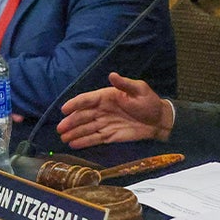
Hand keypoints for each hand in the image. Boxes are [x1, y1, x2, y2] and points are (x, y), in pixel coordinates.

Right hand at [57, 72, 172, 148]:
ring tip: (63, 138)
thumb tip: (112, 75)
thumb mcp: (139, 90)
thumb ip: (124, 84)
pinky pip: (94, 139)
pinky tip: (73, 144)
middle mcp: (103, 110)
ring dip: (75, 133)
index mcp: (107, 96)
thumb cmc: (149, 102)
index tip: (64, 109)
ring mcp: (105, 123)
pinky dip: (84, 142)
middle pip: (83, 116)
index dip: (75, 104)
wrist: (159, 120)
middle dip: (71, 122)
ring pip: (86, 128)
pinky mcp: (110, 136)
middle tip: (60, 129)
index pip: (88, 100)